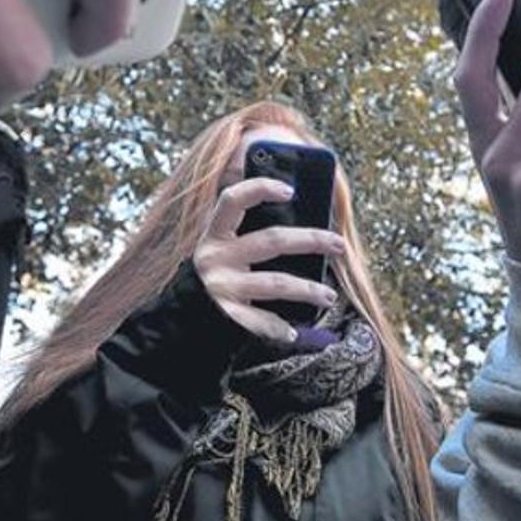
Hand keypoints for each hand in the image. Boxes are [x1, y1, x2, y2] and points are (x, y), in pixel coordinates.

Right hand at [193, 178, 344, 343]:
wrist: (181, 318)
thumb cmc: (215, 274)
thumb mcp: (221, 246)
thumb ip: (244, 226)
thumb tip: (286, 200)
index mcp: (215, 234)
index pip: (232, 200)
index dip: (259, 189)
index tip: (290, 190)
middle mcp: (216, 258)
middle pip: (271, 240)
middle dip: (311, 240)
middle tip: (339, 244)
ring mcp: (222, 287)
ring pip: (275, 283)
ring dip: (307, 289)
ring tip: (329, 296)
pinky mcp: (227, 315)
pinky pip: (261, 321)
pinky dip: (279, 328)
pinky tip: (294, 331)